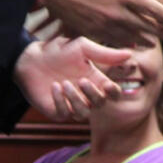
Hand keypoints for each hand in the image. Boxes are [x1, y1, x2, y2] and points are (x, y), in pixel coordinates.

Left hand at [13, 35, 131, 120]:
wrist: (32, 58)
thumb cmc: (58, 51)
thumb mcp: (82, 48)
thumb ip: (105, 54)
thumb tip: (130, 54)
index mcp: (96, 80)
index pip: (112, 93)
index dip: (114, 92)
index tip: (109, 85)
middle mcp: (86, 95)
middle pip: (100, 104)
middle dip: (93, 94)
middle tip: (82, 80)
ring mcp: (72, 105)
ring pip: (83, 114)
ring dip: (76, 100)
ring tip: (64, 83)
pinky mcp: (57, 111)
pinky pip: (65, 114)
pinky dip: (61, 102)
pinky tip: (54, 88)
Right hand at [39, 0, 162, 46]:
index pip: (153, 8)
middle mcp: (117, 10)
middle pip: (145, 25)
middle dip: (159, 30)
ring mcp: (103, 22)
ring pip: (129, 36)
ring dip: (143, 39)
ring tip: (152, 42)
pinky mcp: (89, 28)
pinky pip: (111, 40)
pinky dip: (123, 42)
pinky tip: (126, 44)